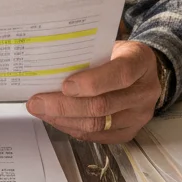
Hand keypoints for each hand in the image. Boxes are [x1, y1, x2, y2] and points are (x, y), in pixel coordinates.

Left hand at [25, 41, 166, 142]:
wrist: (142, 73)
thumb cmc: (117, 56)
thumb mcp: (108, 45)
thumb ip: (86, 55)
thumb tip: (49, 69)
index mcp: (140, 61)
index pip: (120, 74)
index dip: (91, 82)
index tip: (64, 85)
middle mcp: (145, 91)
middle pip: (103, 105)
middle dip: (64, 106)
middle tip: (37, 102)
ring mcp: (139, 115)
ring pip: (97, 125)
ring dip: (64, 120)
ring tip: (41, 111)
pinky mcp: (130, 132)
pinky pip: (97, 136)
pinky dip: (72, 128)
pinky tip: (56, 119)